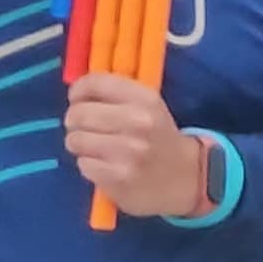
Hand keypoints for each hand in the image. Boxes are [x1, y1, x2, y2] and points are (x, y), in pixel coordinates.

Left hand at [61, 74, 213, 217]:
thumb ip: (116, 94)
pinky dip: (88, 165)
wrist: (187, 178)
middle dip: (74, 121)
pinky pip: (83, 164)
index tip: (77, 99)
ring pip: (75, 140)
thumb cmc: (159, 138)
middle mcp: (138, 122)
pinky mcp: (119, 178)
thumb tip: (76, 92)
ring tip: (93, 148)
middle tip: (82, 128)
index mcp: (145, 99)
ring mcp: (128, 152)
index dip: (78, 90)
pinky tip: (103, 166)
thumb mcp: (148, 107)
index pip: (95, 83)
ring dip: (78, 145)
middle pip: (79, 113)